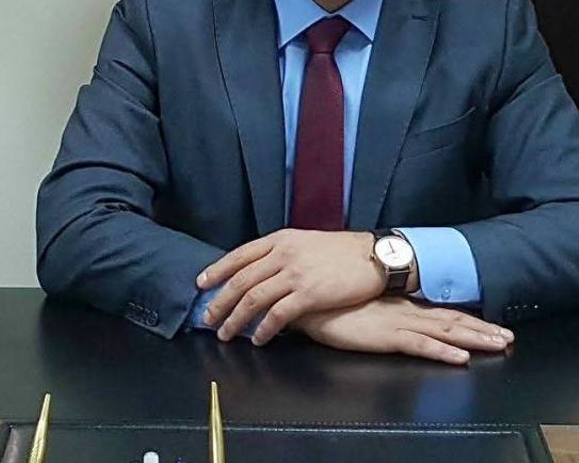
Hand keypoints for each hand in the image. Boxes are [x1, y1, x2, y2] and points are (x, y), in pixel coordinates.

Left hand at [197, 229, 385, 343]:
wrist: (375, 256)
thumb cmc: (343, 252)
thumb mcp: (307, 242)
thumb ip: (282, 253)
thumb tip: (261, 272)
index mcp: (281, 239)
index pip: (239, 255)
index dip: (217, 270)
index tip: (202, 284)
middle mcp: (283, 254)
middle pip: (241, 280)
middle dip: (220, 302)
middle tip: (208, 318)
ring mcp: (296, 274)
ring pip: (253, 299)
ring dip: (235, 319)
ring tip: (226, 333)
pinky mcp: (310, 294)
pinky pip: (278, 315)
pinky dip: (264, 329)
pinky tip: (259, 339)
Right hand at [294, 298, 514, 364]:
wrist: (309, 296)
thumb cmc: (330, 302)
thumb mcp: (362, 307)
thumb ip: (379, 312)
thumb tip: (390, 315)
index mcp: (402, 306)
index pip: (444, 313)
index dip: (471, 320)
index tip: (493, 325)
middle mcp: (406, 313)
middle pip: (453, 321)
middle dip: (483, 329)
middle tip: (509, 337)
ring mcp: (398, 324)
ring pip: (445, 332)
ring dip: (474, 338)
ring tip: (499, 344)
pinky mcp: (385, 336)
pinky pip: (420, 346)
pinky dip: (442, 352)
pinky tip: (460, 359)